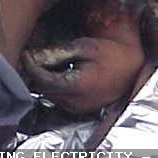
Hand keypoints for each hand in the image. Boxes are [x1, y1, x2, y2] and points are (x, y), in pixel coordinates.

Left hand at [22, 36, 144, 114]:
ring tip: (44, 64)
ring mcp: (78, 108)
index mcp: (77, 86)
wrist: (131, 67)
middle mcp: (76, 102)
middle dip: (36, 74)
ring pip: (50, 96)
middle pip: (44, 89)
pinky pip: (59, 100)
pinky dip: (54, 88)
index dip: (31, 66)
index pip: (43, 80)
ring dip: (44, 81)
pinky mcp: (80, 110)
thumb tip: (36, 55)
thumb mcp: (84, 47)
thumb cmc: (109, 53)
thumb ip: (59, 52)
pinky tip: (57, 74)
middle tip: (31, 56)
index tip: (26, 53)